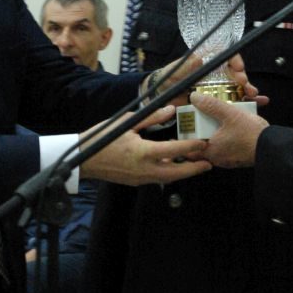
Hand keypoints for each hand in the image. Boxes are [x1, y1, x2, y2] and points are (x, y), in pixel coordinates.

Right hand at [80, 105, 211, 184]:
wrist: (84, 159)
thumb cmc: (103, 138)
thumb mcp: (127, 122)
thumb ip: (151, 117)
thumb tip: (170, 110)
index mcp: (143, 152)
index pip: (175, 151)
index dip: (192, 147)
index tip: (203, 142)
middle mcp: (145, 169)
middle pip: (177, 173)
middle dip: (194, 169)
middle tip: (209, 164)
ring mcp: (141, 178)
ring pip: (169, 178)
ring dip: (183, 173)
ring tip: (196, 166)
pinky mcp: (136, 182)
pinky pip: (158, 179)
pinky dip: (169, 173)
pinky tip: (174, 166)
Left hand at [148, 53, 265, 106]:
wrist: (161, 95)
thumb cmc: (169, 78)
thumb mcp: (178, 69)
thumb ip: (189, 63)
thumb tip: (202, 57)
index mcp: (208, 63)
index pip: (226, 56)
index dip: (235, 60)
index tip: (239, 67)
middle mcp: (215, 75)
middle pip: (235, 74)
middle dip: (244, 79)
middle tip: (246, 85)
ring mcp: (217, 89)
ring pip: (238, 88)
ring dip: (248, 90)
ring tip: (254, 96)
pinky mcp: (217, 103)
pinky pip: (234, 102)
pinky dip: (246, 103)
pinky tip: (258, 103)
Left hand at [191, 92, 268, 167]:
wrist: (274, 147)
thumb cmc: (250, 133)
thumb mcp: (230, 114)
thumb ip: (211, 105)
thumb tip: (194, 97)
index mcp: (210, 150)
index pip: (190, 146)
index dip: (188, 134)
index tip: (189, 123)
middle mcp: (218, 157)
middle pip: (206, 140)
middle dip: (207, 126)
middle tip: (207, 115)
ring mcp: (230, 158)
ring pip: (221, 140)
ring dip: (223, 127)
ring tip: (228, 113)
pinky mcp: (241, 156)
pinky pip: (233, 142)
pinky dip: (235, 131)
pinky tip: (242, 119)